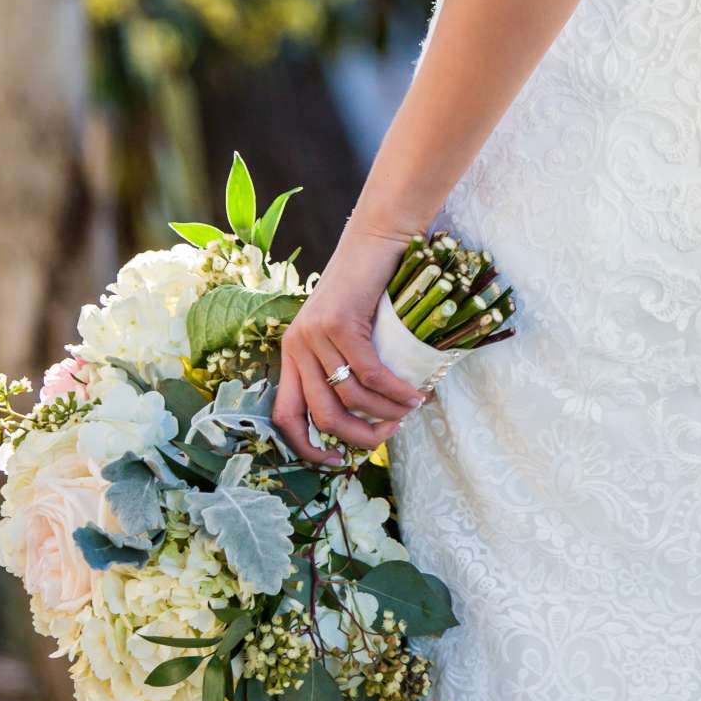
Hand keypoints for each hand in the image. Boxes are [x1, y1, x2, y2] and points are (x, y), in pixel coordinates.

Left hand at [274, 223, 432, 467]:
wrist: (377, 238)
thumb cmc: (369, 286)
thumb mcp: (346, 330)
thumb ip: (345, 365)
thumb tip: (368, 416)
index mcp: (291, 352)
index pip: (285, 416)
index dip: (308, 447)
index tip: (338, 461)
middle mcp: (295, 345)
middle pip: (322, 415)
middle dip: (358, 436)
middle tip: (388, 434)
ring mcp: (314, 334)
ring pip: (349, 397)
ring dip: (384, 413)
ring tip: (409, 411)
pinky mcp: (338, 323)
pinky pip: (369, 373)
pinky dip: (395, 391)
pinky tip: (415, 395)